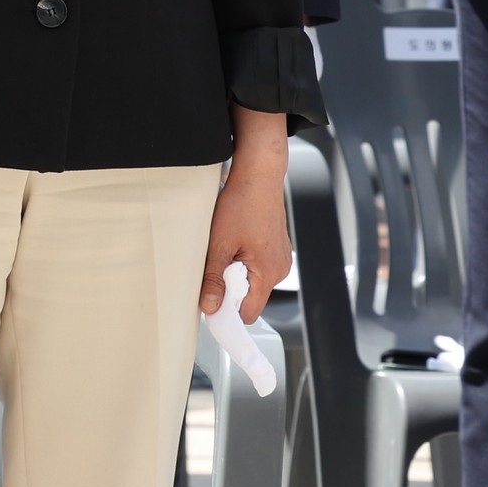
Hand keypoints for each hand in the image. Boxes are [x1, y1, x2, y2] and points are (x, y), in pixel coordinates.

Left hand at [202, 107, 291, 324]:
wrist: (257, 174)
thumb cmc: (242, 204)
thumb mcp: (220, 244)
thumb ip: (214, 278)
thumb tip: (209, 307)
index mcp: (269, 273)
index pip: (249, 311)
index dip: (227, 311)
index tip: (208, 305)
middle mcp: (279, 268)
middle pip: (249, 295)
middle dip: (228, 288)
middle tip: (211, 267)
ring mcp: (278, 256)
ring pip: (250, 278)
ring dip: (232, 271)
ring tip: (222, 248)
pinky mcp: (273, 245)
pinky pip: (254, 263)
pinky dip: (239, 258)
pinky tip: (230, 240)